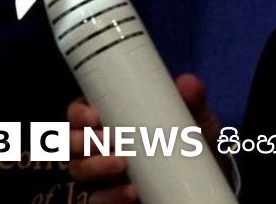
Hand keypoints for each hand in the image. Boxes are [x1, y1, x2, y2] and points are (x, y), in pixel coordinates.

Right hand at [67, 73, 223, 203]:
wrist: (204, 181)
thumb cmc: (190, 143)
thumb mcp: (196, 121)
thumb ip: (192, 102)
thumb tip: (188, 83)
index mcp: (113, 121)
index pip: (81, 113)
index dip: (78, 113)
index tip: (93, 116)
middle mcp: (100, 148)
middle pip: (71, 143)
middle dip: (82, 141)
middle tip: (106, 140)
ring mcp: (102, 177)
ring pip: (79, 172)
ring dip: (95, 167)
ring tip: (122, 164)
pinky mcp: (110, 199)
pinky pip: (98, 200)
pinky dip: (111, 196)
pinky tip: (132, 192)